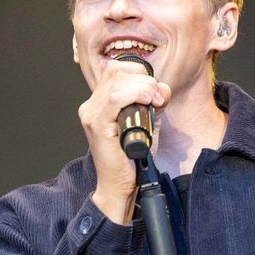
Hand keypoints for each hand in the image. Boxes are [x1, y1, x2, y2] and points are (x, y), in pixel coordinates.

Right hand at [78, 59, 170, 223]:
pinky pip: (114, 99)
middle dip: (144, 79)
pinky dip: (134, 94)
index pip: (117, 69)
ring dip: (143, 86)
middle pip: (117, 71)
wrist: (120, 185)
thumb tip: (162, 88)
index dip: (140, 73)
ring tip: (155, 101)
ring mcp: (91, 114)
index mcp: (100, 102)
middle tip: (158, 97)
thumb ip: (153, 103)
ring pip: (116, 81)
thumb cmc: (132, 158)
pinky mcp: (97, 125)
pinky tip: (147, 101)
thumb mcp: (147, 123)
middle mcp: (92, 105)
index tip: (156, 90)